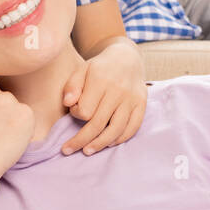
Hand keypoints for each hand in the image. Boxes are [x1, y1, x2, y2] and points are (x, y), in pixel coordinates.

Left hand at [59, 39, 147, 155]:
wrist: (127, 58)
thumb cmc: (99, 67)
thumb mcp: (81, 69)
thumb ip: (72, 86)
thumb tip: (67, 104)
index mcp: (101, 80)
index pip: (85, 110)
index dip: (76, 114)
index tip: (74, 110)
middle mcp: (118, 91)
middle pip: (98, 123)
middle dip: (81, 140)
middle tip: (67, 150)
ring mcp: (132, 99)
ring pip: (116, 129)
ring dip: (100, 143)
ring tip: (87, 151)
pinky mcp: (141, 105)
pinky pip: (133, 127)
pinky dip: (120, 138)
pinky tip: (108, 143)